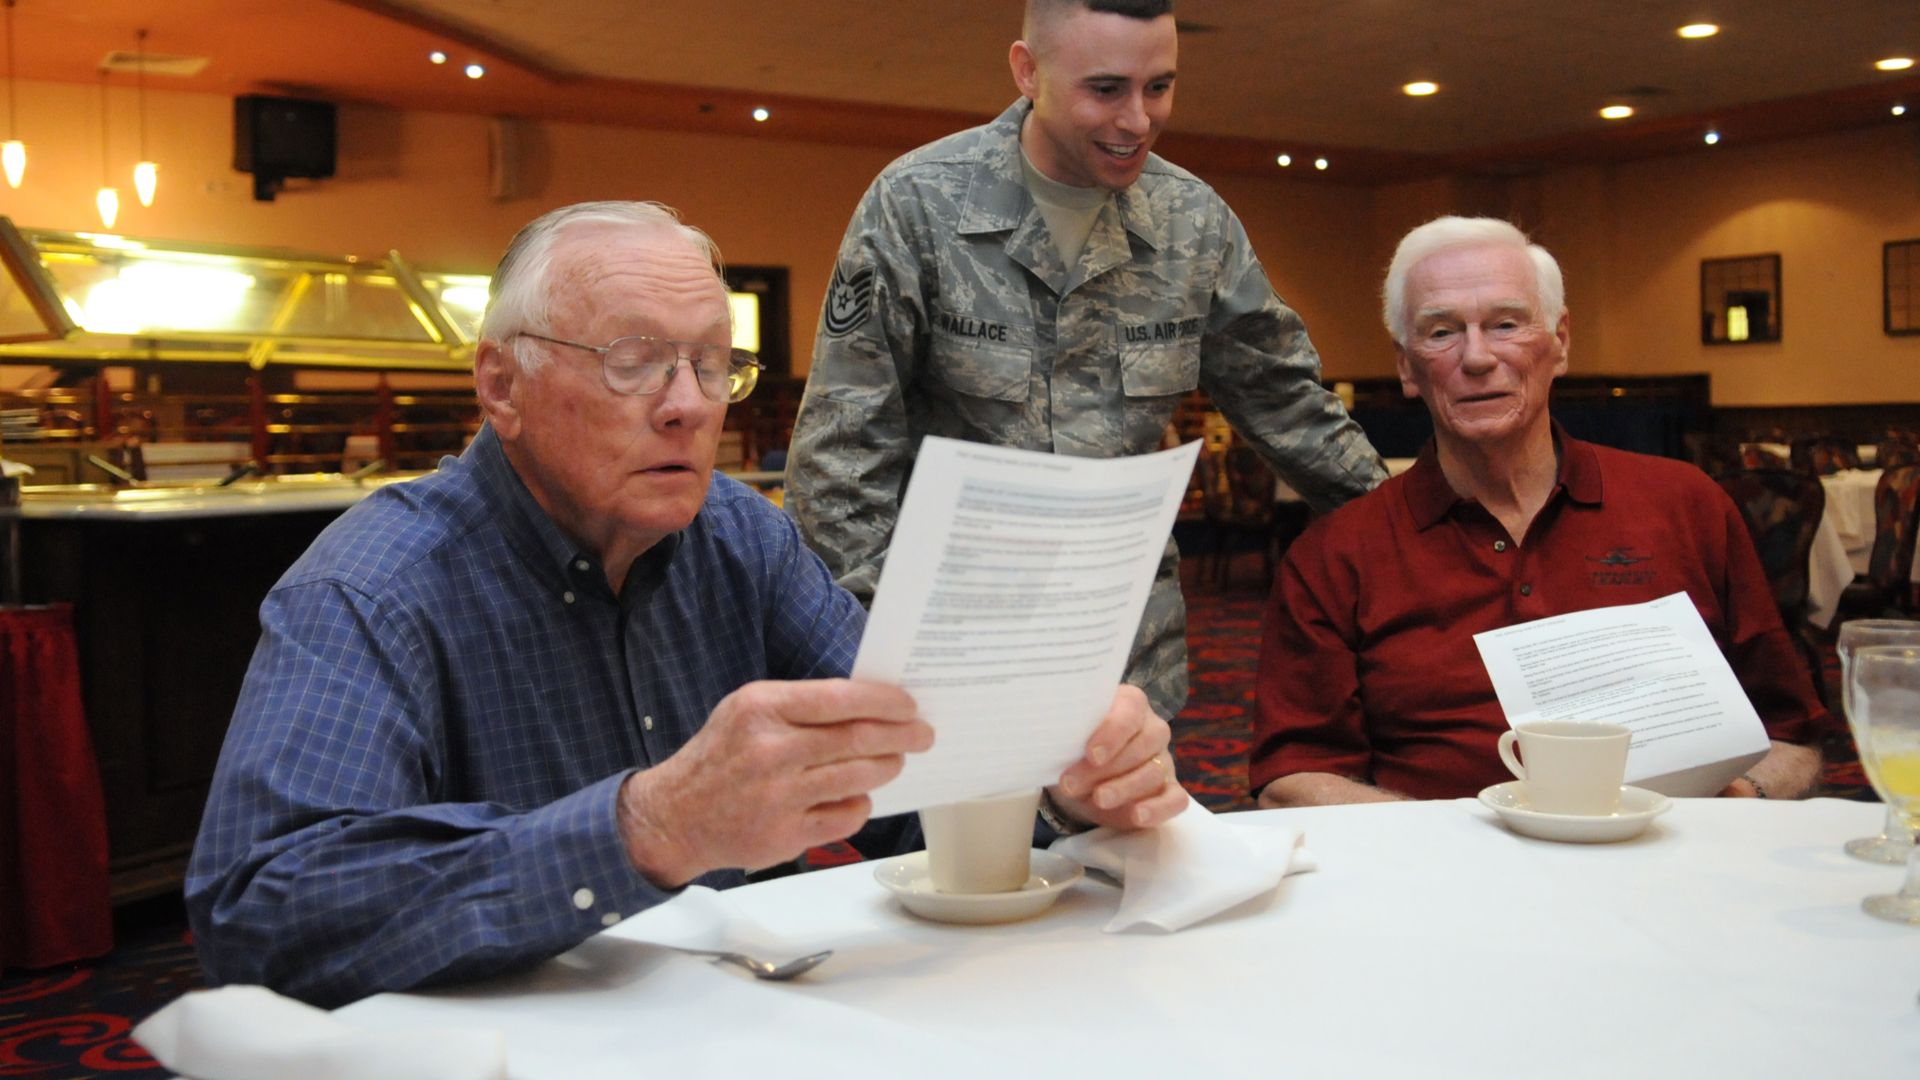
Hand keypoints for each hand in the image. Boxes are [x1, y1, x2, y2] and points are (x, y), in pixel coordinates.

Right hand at [617, 679, 931, 885]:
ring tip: (894, 761)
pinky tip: (855, 795)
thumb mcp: (747, 711)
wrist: (674, 816)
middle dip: (901, 735)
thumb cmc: (719, 757)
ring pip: (858, 777)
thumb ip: (800, 706)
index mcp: (762, 709)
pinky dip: (859, 803)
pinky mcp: (784, 834)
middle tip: (922, 734)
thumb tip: (869, 704)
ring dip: (887, 767)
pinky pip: (845, 815)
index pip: (841, 698)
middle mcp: (770, 751)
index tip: (908, 705)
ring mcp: (778, 796)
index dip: (885, 702)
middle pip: (858, 739)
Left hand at [1047, 685, 1185, 830]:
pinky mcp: (1169, 790)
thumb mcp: (1064, 736)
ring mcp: (1164, 760)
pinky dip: (1158, 808)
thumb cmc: (1072, 747)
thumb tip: (1047, 732)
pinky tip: (1137, 815)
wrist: (1077, 777)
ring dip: (1123, 788)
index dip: (1112, 733)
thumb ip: (1063, 730)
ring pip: (1154, 772)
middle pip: (1143, 745)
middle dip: (1107, 768)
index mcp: (1129, 704)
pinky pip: (1175, 799)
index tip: (1090, 754)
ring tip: (1097, 800)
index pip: (1129, 712)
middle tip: (1074, 783)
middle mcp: (1152, 728)